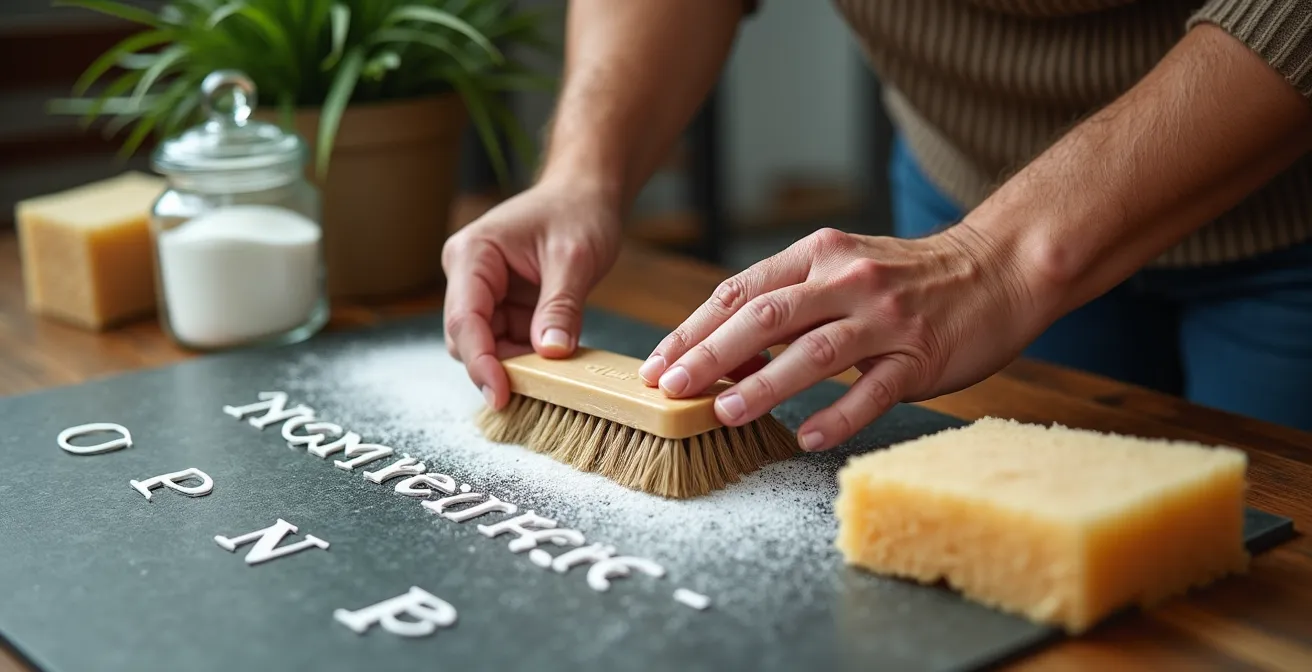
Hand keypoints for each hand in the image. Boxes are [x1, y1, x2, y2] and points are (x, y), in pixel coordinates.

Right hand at [441, 180, 622, 409]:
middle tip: (539, 390)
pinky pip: (508, 342)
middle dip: (498, 367)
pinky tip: (555, 361)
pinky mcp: (504, 306)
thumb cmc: (577, 211)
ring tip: (555, 374)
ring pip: (488, 346)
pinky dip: (530, 357)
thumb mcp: (575, 258)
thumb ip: (560, 307)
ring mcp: (485, 292)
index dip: (480, 362)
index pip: (464, 319)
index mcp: (472, 254)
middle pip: (468, 339)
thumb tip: (550, 354)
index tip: (501, 395)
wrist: (587, 194)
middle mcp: (468, 275)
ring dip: (518, 364)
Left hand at [637, 227, 1042, 450]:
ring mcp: (885, 318)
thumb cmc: (905, 280)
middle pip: (766, 316)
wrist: (996, 268)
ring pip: (814, 352)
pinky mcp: (920, 354)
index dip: (693, 329)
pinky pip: (872, 390)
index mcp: (818, 256)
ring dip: (764, 385)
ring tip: (724, 413)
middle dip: (710, 354)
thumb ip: (787, 304)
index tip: (658, 364)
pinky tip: (804, 437)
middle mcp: (847, 280)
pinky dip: (836, 414)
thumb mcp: (840, 272)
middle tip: (672, 389)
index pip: (740, 291)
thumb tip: (722, 357)